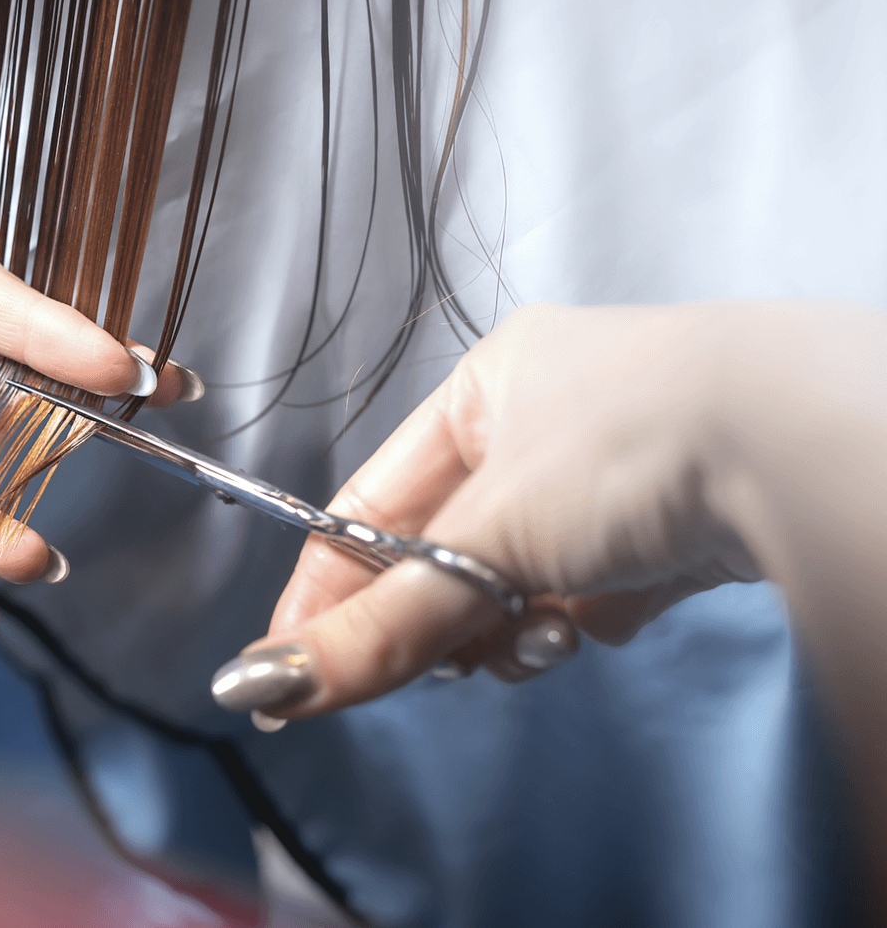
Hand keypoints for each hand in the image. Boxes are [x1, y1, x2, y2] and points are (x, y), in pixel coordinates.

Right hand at [212, 303, 775, 721]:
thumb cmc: (635, 441)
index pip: (371, 505)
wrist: (799, 442)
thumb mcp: (488, 536)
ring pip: (515, 582)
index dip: (328, 591)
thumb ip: (381, 623)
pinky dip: (580, 620)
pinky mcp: (668, 524)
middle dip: (443, 615)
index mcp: (483, 387)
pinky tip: (601, 619)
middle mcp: (542, 423)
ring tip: (542, 633)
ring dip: (514, 624)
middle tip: (443, 656)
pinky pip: (585, 594)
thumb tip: (270, 683)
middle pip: (445, 553)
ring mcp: (611, 473)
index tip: (292, 666)